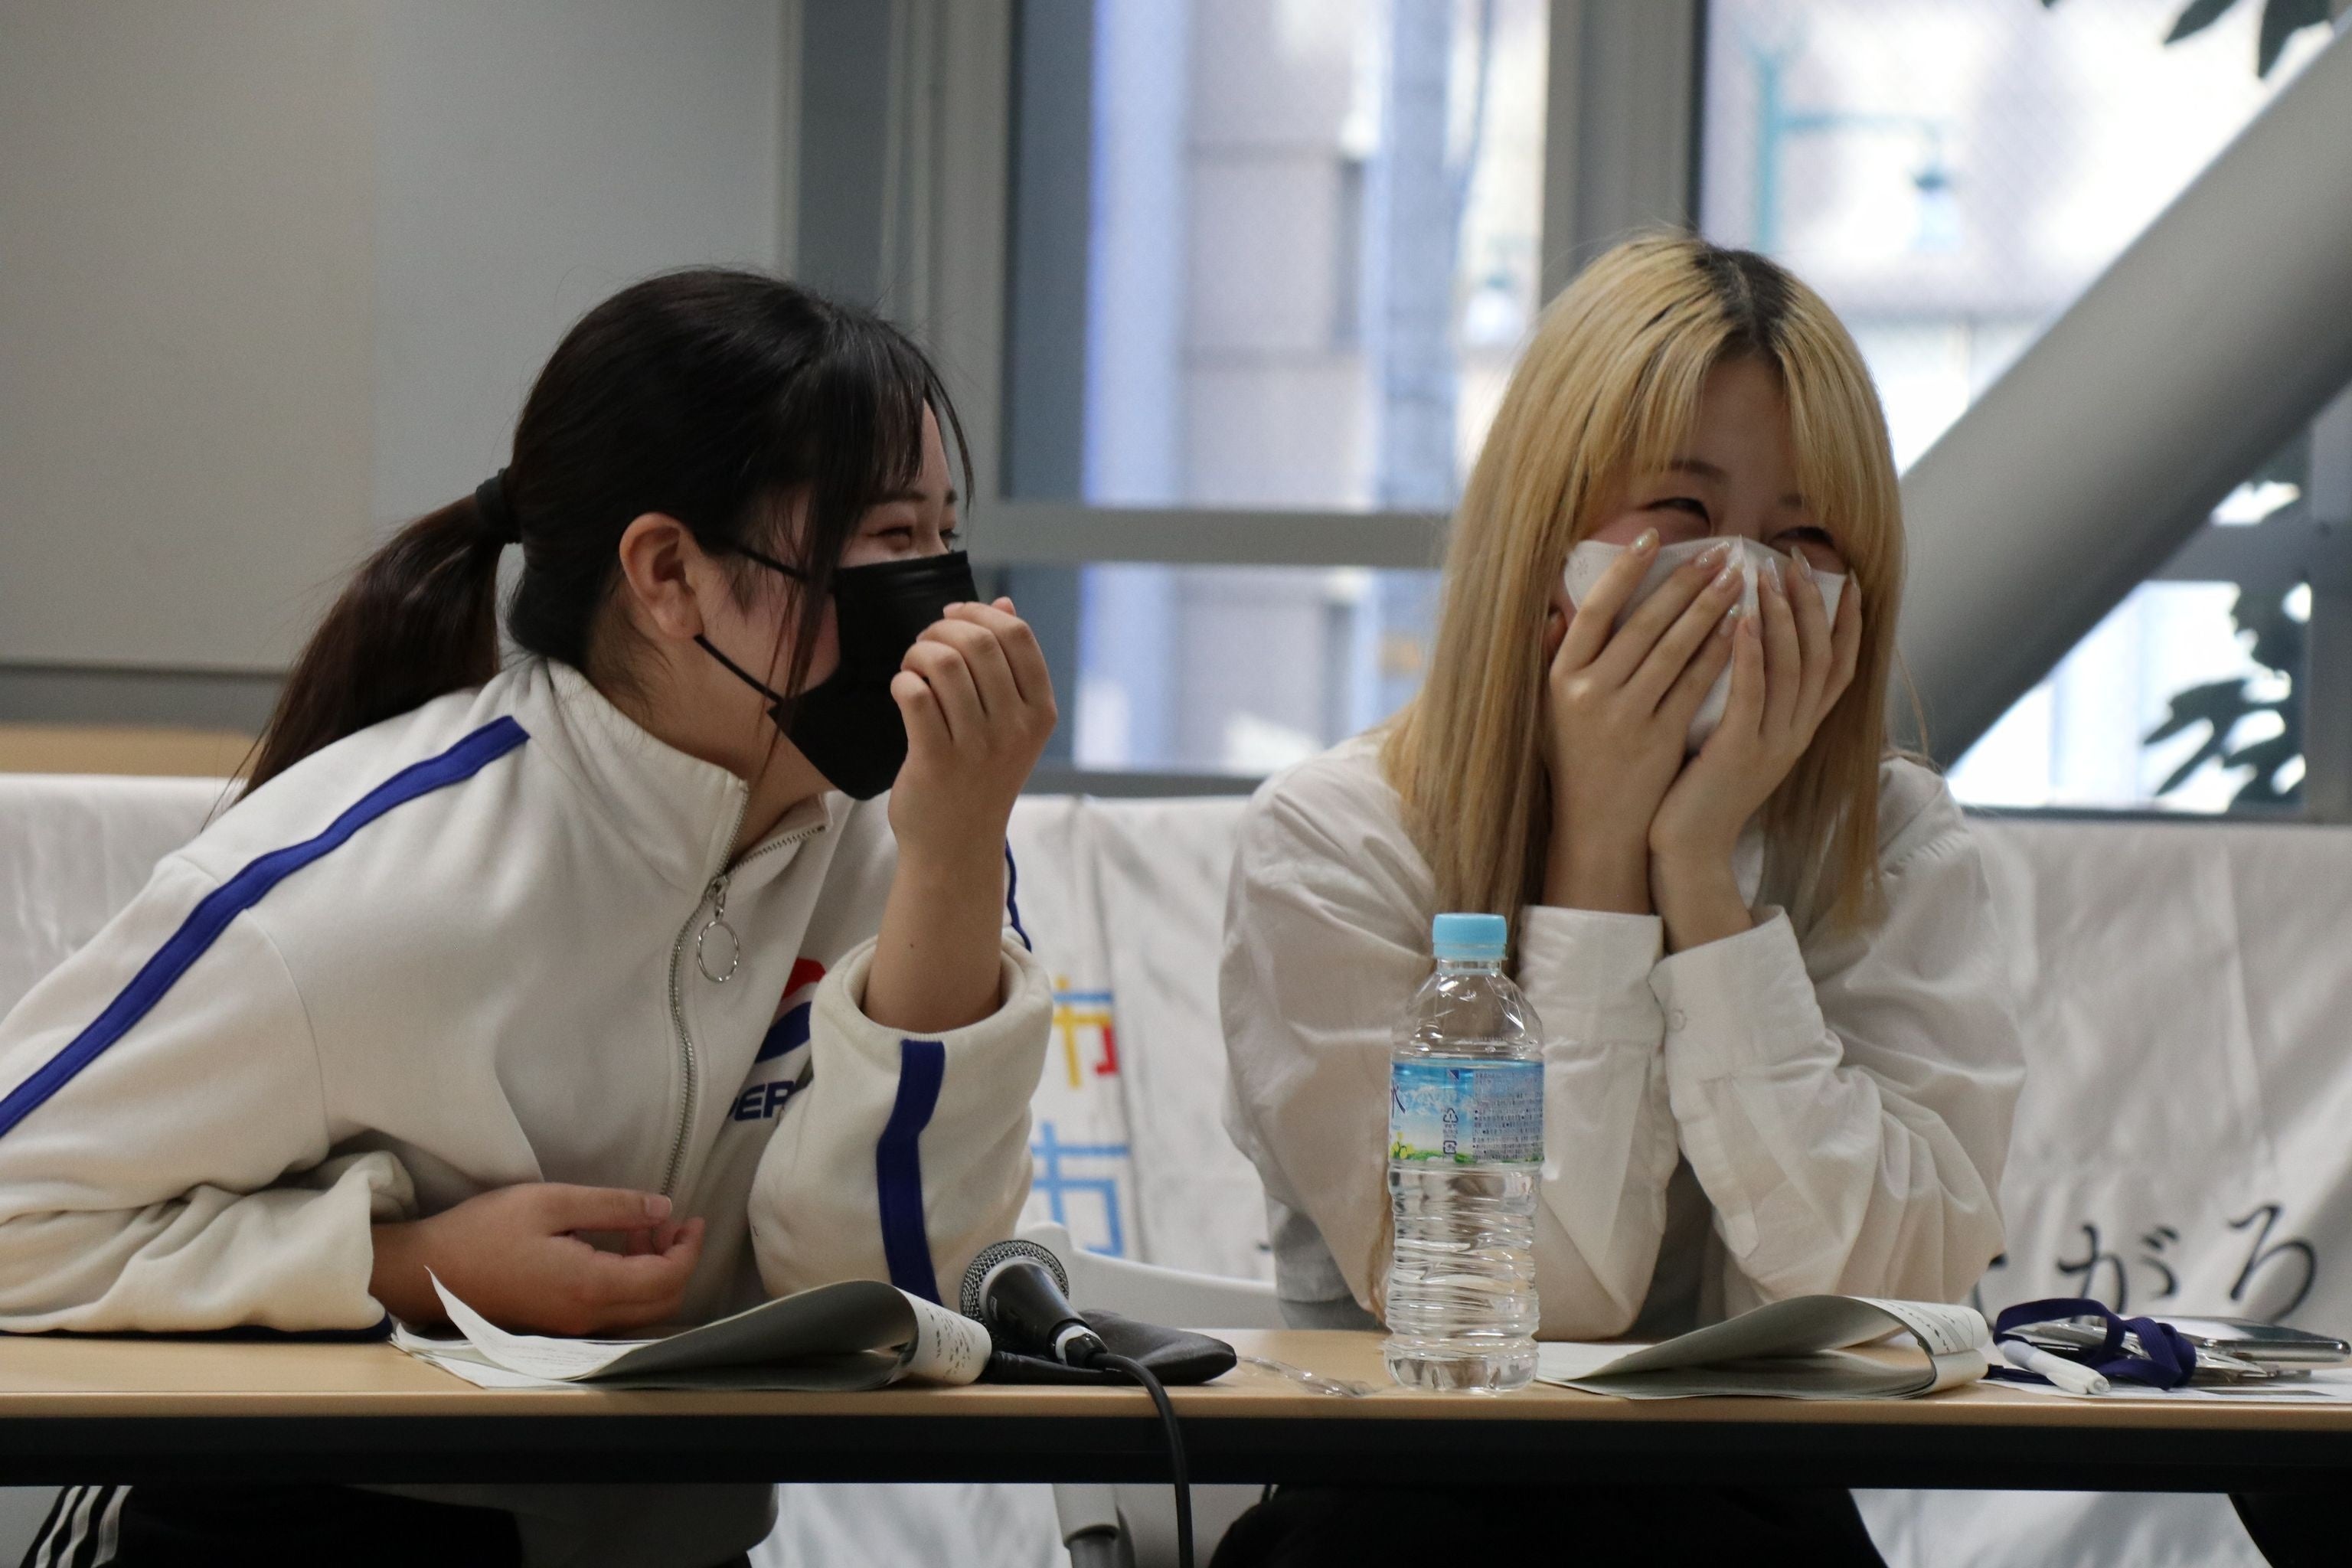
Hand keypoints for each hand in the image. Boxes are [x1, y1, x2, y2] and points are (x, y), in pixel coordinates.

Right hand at [370, 1184, 704, 1335]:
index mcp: (591, 1287)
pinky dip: (629, 1285)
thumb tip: (664, 1207)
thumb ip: (614, 1206)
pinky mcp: (557, 1326)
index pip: (667, 1278)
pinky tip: (613, 1251)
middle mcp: (588, 1318)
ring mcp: (572, 1327)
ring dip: (653, 1273)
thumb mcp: (552, 1202)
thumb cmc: (485, 1230)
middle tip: (668, 1222)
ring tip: (639, 1230)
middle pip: (662, 1303)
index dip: (689, 1249)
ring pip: (639, 1312)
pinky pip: (613, 1313)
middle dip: (677, 1262)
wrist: (427, 1272)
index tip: (691, 1218)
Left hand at [867, 597, 1057, 1035]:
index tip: (952, 616)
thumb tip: (1003, 604)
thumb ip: (1009, 664)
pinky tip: (903, 691)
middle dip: (941, 629)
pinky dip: (903, 681)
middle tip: (924, 644)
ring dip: (918, 653)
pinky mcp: (937, 761)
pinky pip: (915, 694)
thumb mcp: (1010, 724)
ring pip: (945, 664)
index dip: (978, 613)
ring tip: (912, 668)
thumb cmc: (979, 777)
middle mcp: (1015, 728)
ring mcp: (978, 746)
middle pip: (978, 643)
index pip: (1017, 635)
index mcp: (1040, 712)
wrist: (956, 847)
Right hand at [1540, 533, 1742, 913]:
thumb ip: (1554, 657)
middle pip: (1642, 625)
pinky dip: (1719, 654)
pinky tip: (1742, 629)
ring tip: (1737, 579)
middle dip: (1684, 583)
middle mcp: (1590, 694)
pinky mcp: (1659, 739)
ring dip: (1708, 610)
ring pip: (1674, 651)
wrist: (1597, 828)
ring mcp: (1625, 717)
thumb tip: (1557, 607)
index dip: (1625, 570)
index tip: (1655, 536)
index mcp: (1562, 678)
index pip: (1595, 610)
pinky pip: (1695, 687)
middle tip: (1719, 552)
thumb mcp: (1551, 709)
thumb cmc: (1576, 761)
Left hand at [1648, 552, 1861, 948]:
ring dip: (1781, 617)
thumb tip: (1748, 645)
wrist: (1688, 853)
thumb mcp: (1738, 740)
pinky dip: (1748, 654)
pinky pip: (1749, 694)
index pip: (1838, 666)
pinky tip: (1739, 620)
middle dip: (1812, 604)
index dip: (1846, 622)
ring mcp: (1771, 744)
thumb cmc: (1700, 791)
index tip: (1846, 578)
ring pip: (1789, 669)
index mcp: (1799, 730)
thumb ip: (1751, 699)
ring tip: (1768, 573)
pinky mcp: (1738, 753)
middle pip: (1819, 657)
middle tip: (1798, 559)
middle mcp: (1795, 734)